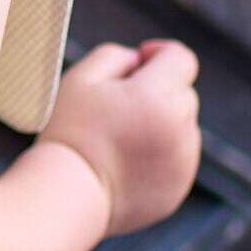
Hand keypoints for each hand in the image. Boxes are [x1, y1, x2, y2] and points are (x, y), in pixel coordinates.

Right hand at [43, 38, 200, 234]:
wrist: (67, 197)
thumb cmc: (69, 133)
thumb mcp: (81, 79)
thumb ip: (115, 56)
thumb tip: (140, 59)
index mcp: (158, 95)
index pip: (181, 58)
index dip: (159, 53)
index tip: (139, 61)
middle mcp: (180, 128)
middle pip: (182, 93)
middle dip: (156, 92)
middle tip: (116, 109)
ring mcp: (183, 162)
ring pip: (182, 127)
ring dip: (160, 125)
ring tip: (119, 142)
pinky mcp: (178, 188)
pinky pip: (177, 159)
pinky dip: (159, 157)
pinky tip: (125, 165)